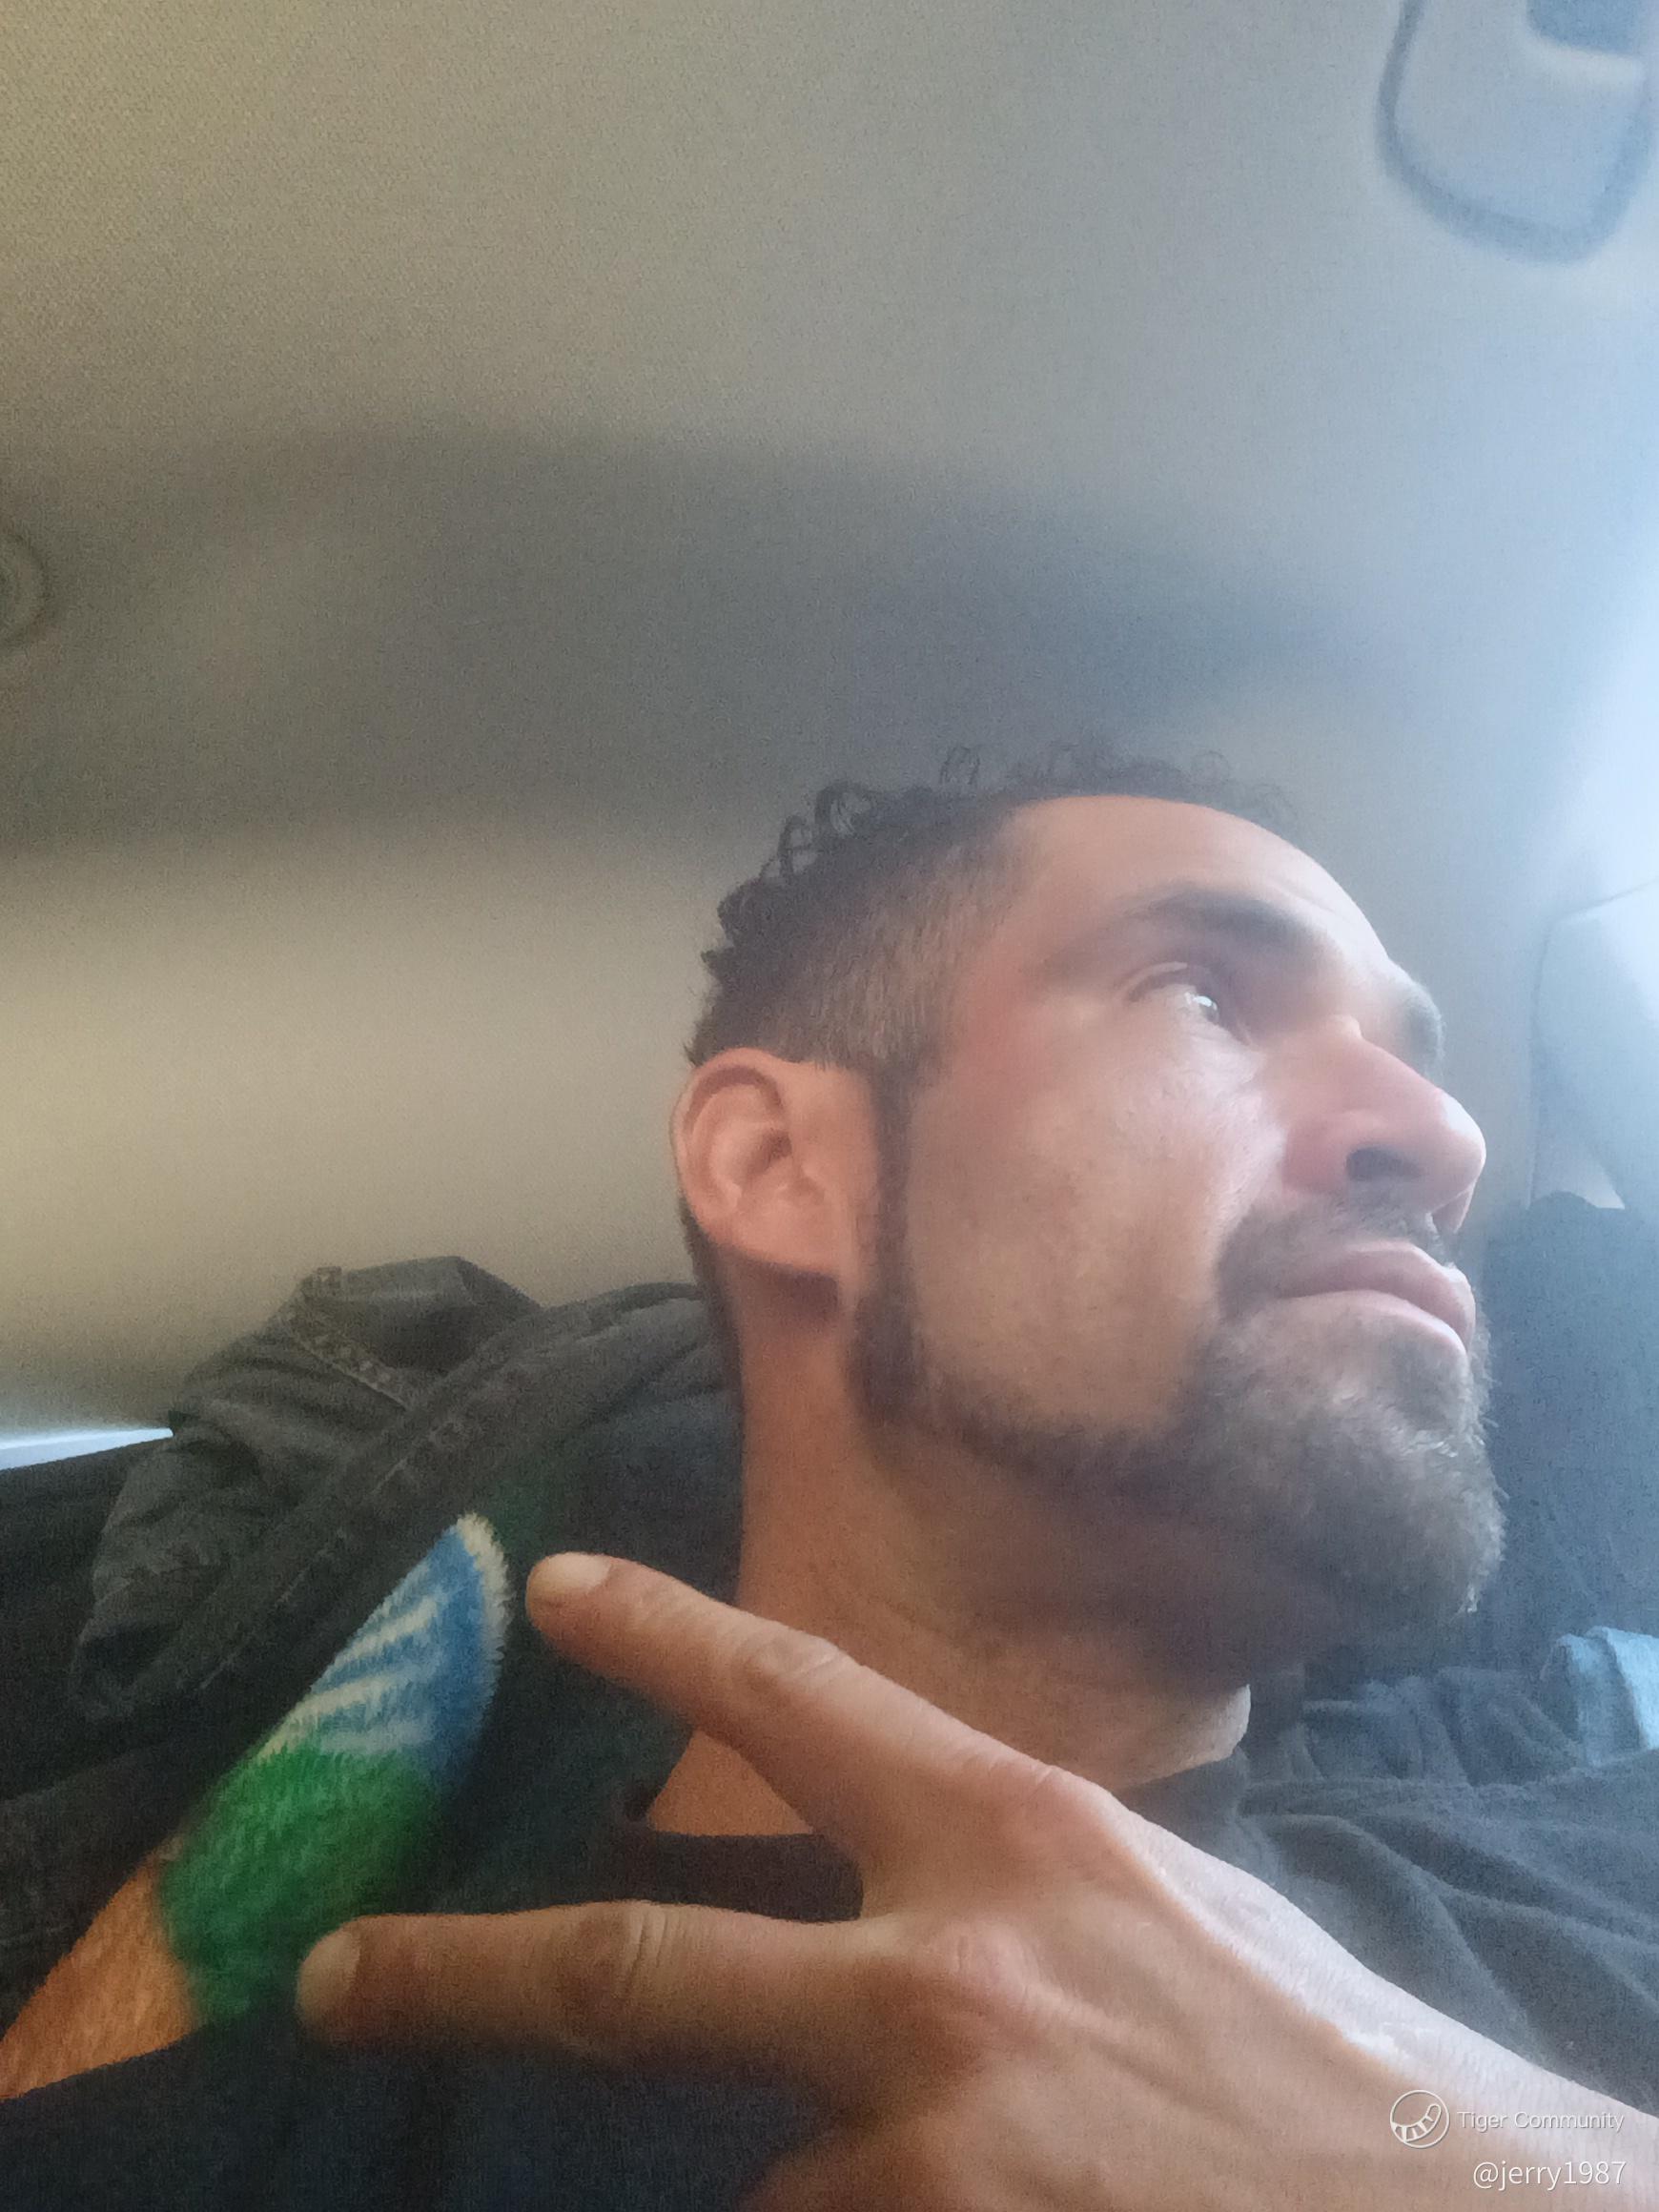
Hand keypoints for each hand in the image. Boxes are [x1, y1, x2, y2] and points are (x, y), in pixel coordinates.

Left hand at [296, 1555, 1654, 2210]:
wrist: (1450, 2208)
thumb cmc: (1306, 2048)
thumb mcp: (1148, 1901)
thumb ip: (999, 1887)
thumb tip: (883, 1901)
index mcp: (1010, 1833)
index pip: (797, 1693)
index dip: (659, 1632)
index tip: (552, 1590)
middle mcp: (945, 1973)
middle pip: (640, 1970)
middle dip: (461, 1973)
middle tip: (336, 1980)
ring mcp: (930, 2142)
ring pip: (761, 2172)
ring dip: (808, 2181)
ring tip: (932, 2167)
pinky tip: (951, 2206)